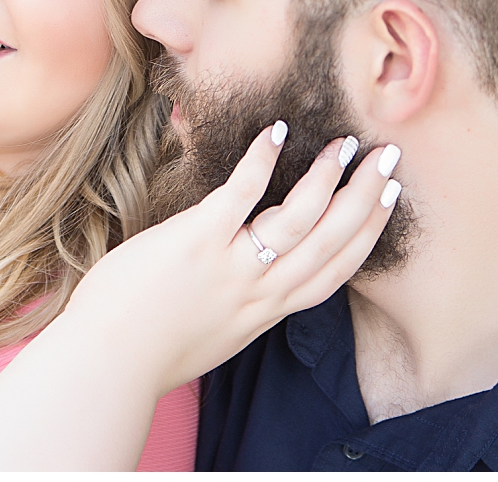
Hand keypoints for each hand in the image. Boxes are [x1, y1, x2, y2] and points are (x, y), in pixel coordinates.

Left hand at [60, 122, 398, 398]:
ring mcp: (230, 266)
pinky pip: (240, 195)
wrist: (108, 364)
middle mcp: (259, 291)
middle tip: (388, 159)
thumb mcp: (212, 336)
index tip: (386, 201)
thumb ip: (235, 307)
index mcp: (265, 312)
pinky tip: (275, 133)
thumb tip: (240, 282)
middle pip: (331, 241)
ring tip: (346, 144)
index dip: (366, 234)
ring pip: (299, 219)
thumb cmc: (147, 351)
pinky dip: (260, 162)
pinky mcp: (196, 241)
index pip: (334, 272)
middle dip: (366, 197)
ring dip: (327, 178)